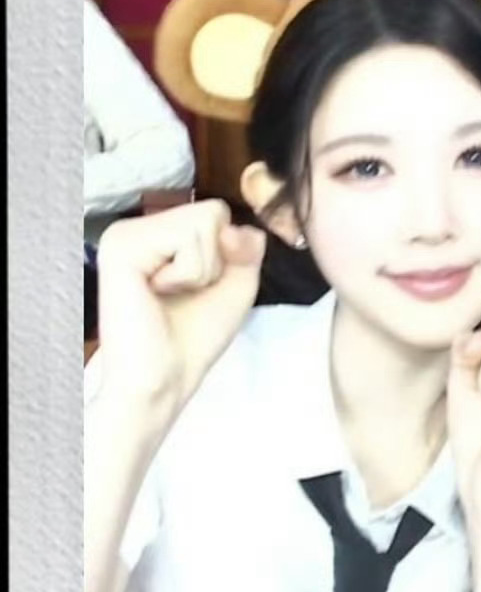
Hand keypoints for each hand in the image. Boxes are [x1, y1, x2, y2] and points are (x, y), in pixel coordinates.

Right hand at [93, 199, 265, 427]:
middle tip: (182, 292)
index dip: (227, 253)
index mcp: (158, 234)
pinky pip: (186, 237)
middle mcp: (137, 228)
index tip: (199, 286)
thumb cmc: (195, 337)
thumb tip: (237, 226)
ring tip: (168, 293)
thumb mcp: (237, 283)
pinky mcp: (121, 246)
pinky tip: (157, 292)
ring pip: (203, 221)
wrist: (165, 378)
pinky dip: (188, 272)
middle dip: (215, 260)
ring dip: (202, 269)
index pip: (217, 212)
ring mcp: (125, 234)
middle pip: (213, 212)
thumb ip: (247, 247)